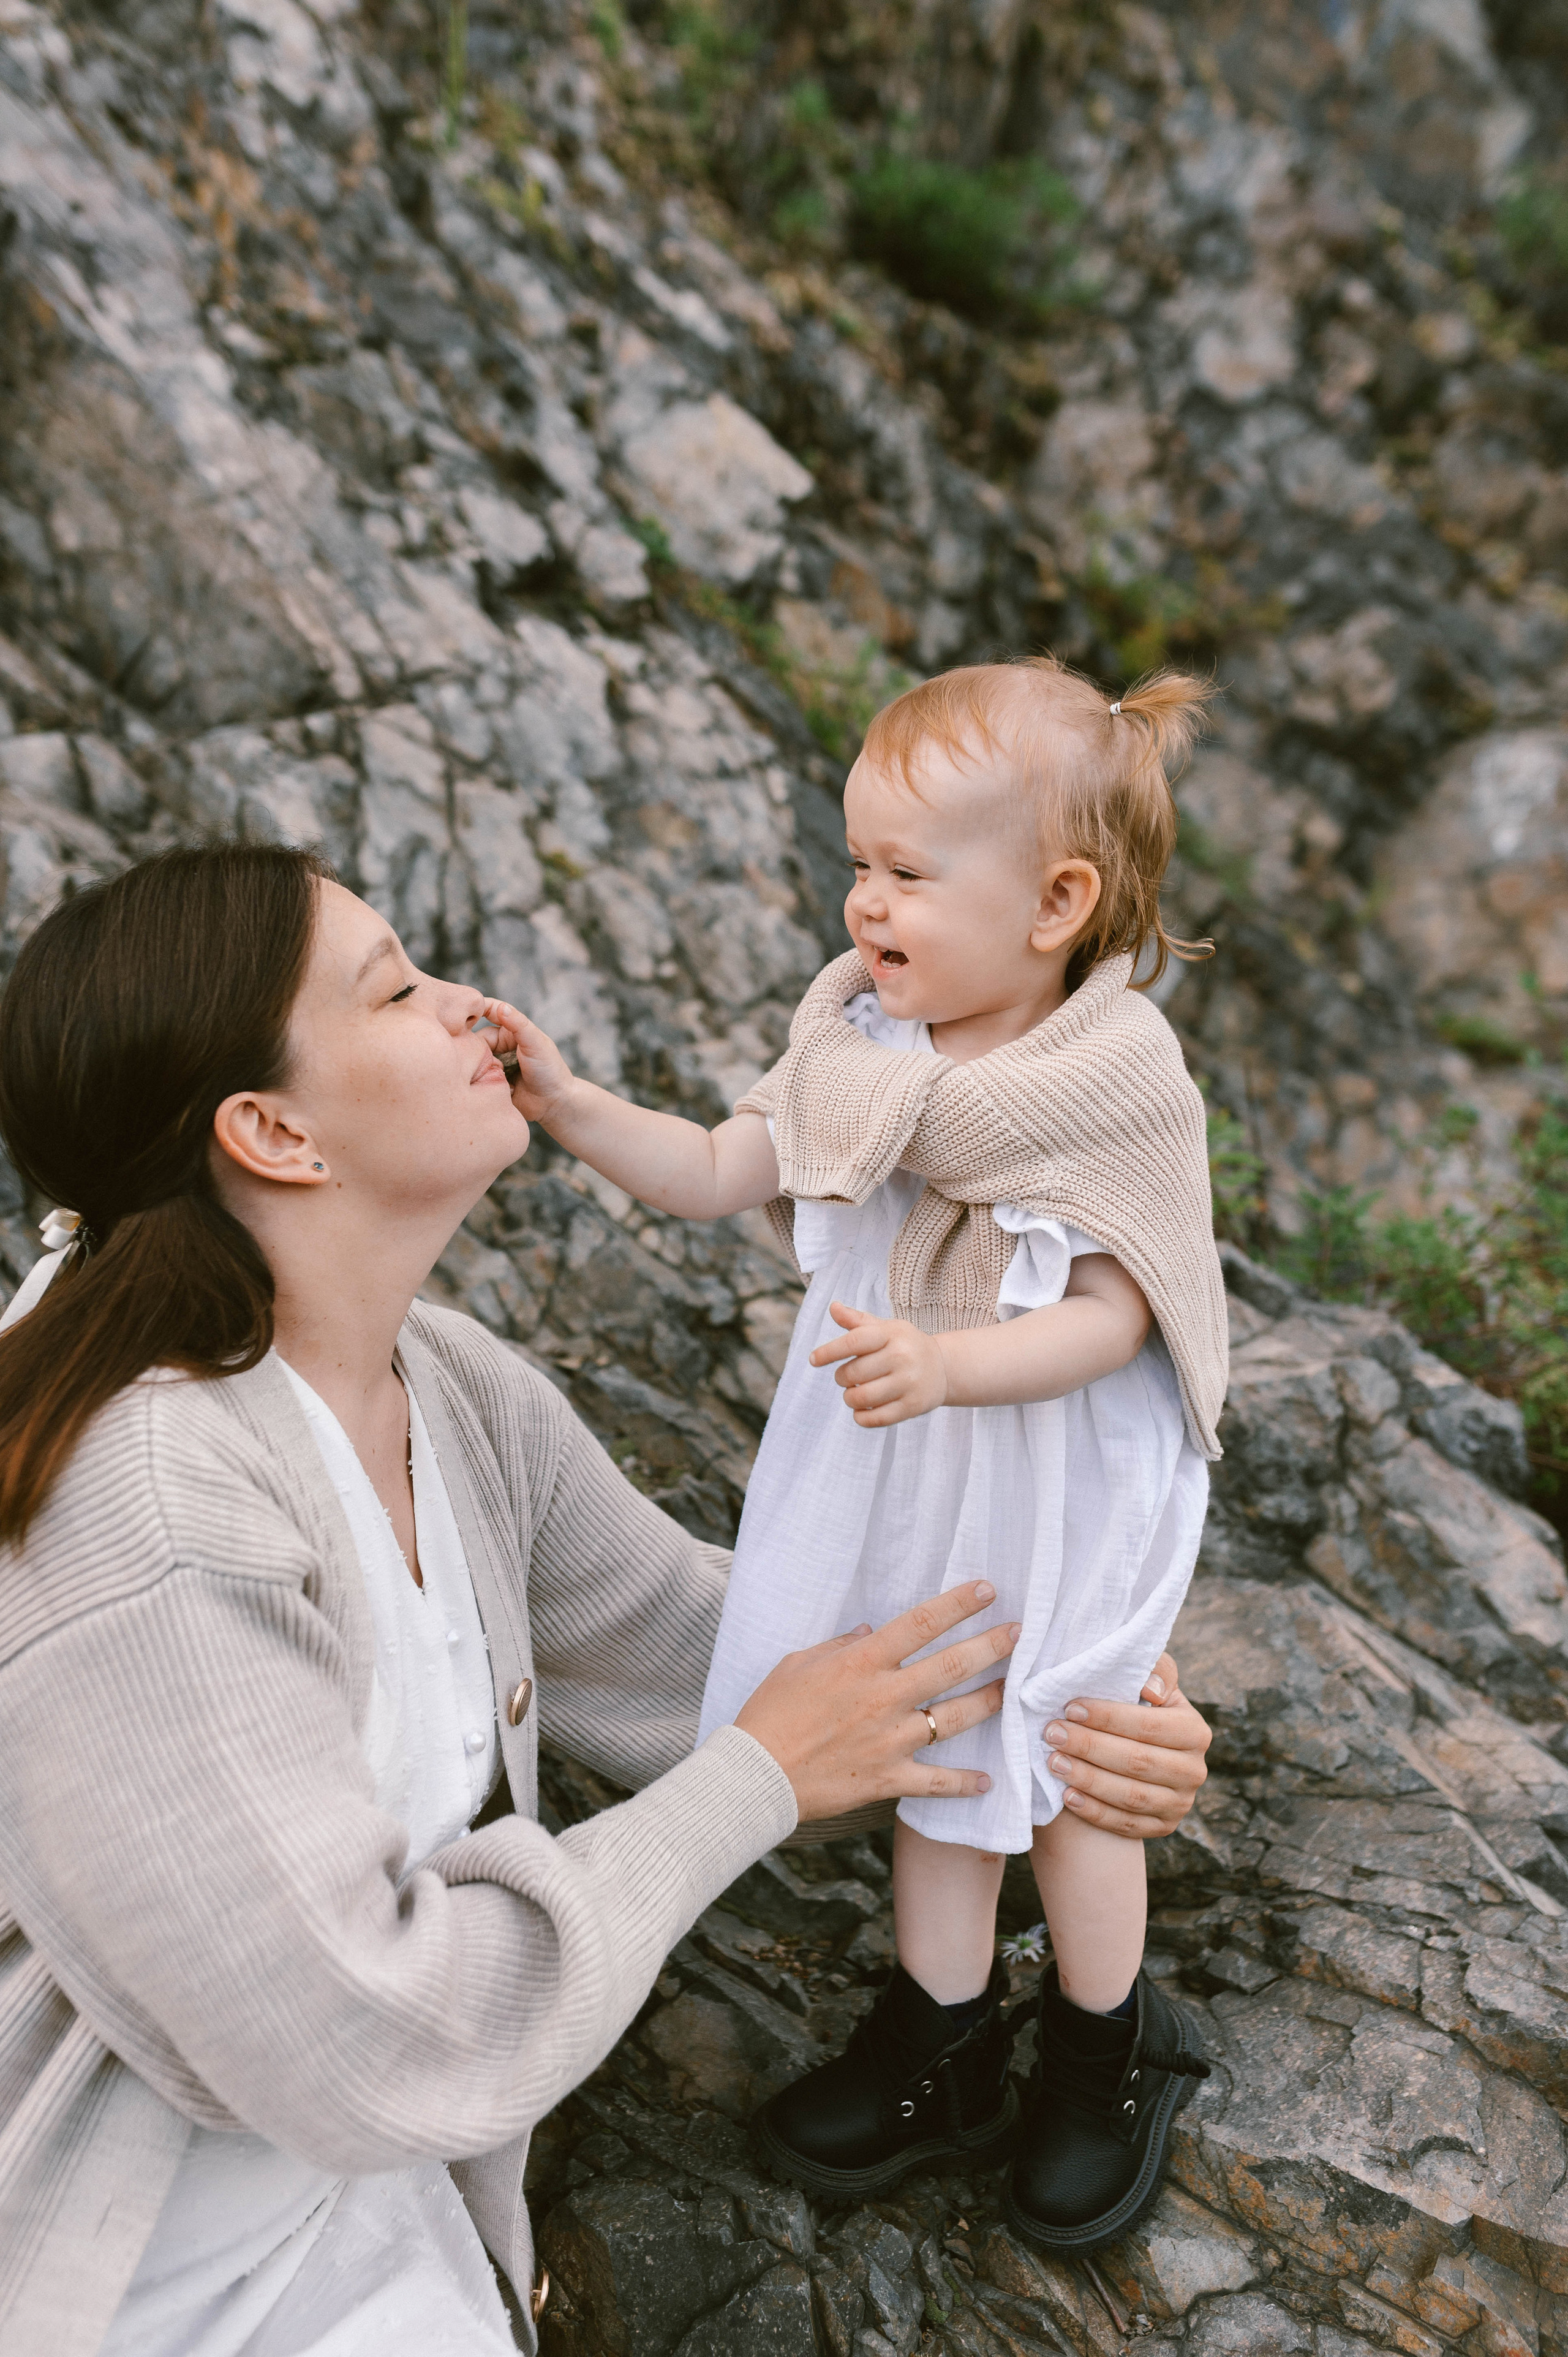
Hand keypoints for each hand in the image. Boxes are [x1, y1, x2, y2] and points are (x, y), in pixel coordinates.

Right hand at [481, 997, 577, 1128]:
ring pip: (473, 1059)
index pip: (488, 1012)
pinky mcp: (490, 1081)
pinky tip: (495, 1088)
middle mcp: (499, 1045)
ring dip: (481, 1067)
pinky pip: (476, 1077)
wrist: (554, 1103)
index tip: (461, 1016)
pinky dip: (481, 1081)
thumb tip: (501, 1008)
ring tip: (499, 1077)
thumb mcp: (536, 1043)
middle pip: (476, 1039)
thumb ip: (519, 1025)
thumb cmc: (550, 1070)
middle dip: (479, 1050)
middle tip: (495, 1064)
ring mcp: (493, 1063)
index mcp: (510, 1030)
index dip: (475, 1010)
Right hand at [735, 1580, 1019, 1822]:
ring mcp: (890, 1740)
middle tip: (1020, 1633)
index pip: (920, 1623)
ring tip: (1014, 1689)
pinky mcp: (888, 1778)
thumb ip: (839, 1645)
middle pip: (951, 1666)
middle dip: (991, 1646)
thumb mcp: (798, 1663)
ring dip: (990, 1701)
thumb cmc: (770, 1713)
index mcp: (861, 1663)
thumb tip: (870, 1631)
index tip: (986, 1591)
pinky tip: (989, 1781)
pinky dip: (964, 1783)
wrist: (756, 1775)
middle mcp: (883, 1697)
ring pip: (955, 1718)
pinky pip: (936, 1781)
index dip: (957, 1604)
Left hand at [809, 1300, 948, 1426]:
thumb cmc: (904, 1345)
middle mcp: (902, 1357)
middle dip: (842, 1378)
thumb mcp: (885, 1328)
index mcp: (891, 1334)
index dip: (828, 1352)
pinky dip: (861, 1417)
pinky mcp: (912, 1407)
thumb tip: (833, 1307)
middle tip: (846, 1377)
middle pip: (852, 1373)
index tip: (813, 1359)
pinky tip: (861, 1410)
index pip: (853, 1342)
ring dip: (849, 1398)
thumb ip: (857, 1321)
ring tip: (854, 1393)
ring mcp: (909, 1383)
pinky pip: (875, 1418)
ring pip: (861, 1398)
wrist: (943, 1367)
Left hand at [1041, 1652, 1212, 1839]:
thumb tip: (1150, 1689)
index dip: (1109, 1717)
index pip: (1149, 1726)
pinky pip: (1125, 1825)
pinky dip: (1094, 1811)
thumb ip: (1154, 1671)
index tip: (1071, 1708)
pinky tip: (1067, 1796)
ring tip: (1053, 1762)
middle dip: (1090, 1746)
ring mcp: (1180, 1803)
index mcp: (1195, 1731)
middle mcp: (1193, 1771)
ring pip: (1130, 1797)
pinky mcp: (1163, 1827)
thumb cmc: (1138, 1705)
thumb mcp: (1149, 1682)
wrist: (1140, 1749)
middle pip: (1137, 1762)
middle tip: (1052, 1734)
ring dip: (1088, 1779)